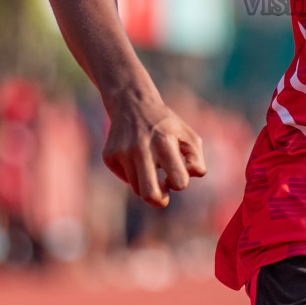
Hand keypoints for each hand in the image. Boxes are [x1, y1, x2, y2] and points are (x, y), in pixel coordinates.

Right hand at [101, 92, 206, 207]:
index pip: (179, 182)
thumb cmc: (166, 125)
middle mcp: (140, 148)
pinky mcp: (109, 156)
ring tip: (150, 168)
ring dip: (147, 184)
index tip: (175, 175)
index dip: (180, 183)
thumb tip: (191, 176)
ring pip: (137, 189)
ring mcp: (122, 153)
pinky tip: (136, 157)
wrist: (132, 103)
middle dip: (159, 201)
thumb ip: (196, 159)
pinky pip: (125, 178)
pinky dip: (134, 174)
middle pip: (149, 195)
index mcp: (164, 142)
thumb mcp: (188, 135)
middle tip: (163, 194)